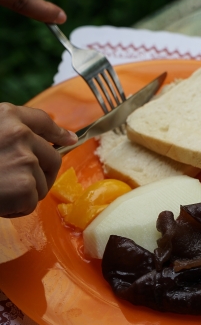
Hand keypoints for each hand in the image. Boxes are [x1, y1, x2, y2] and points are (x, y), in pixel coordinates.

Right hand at [0, 103, 76, 217]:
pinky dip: (17, 209)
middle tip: (16, 182)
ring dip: (24, 192)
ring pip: (42, 183)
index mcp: (6, 116)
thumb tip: (50, 140)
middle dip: (41, 173)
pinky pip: (32, 202)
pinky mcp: (26, 185)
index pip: (42, 121)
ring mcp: (25, 159)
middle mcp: (19, 133)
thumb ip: (10, 133)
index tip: (70, 139)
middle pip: (52, 157)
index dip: (58, 133)